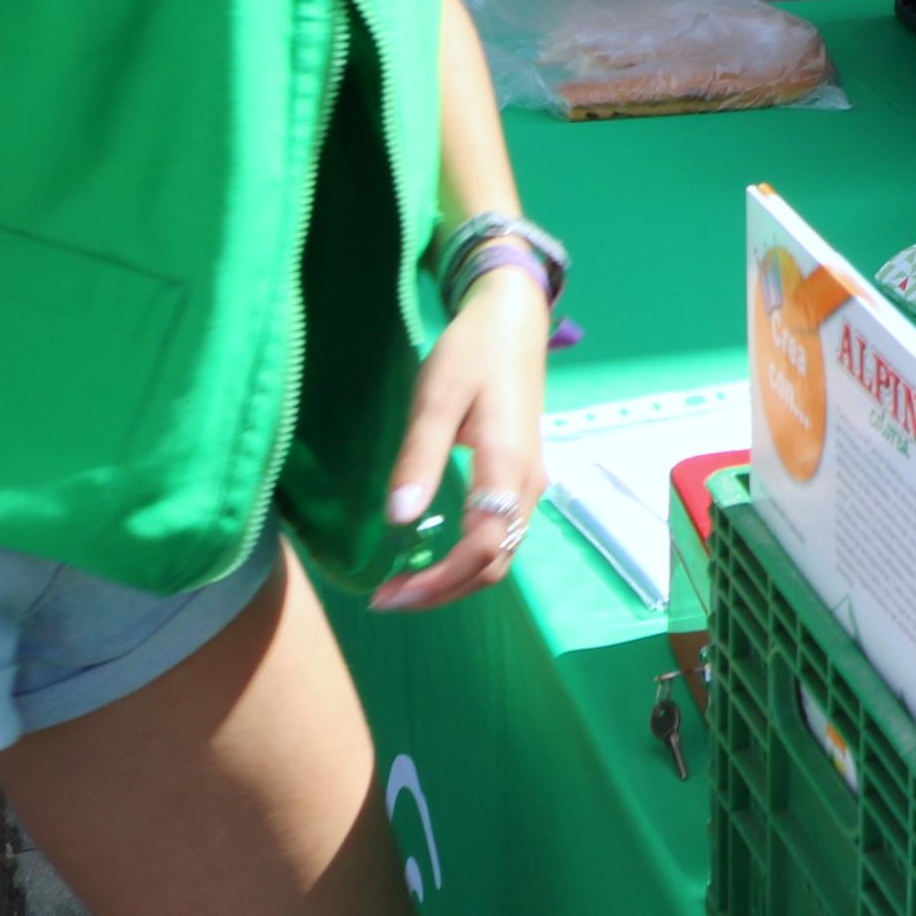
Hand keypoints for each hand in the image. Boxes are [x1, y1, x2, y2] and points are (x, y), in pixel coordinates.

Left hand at [369, 264, 549, 611]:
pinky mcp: (522, 475)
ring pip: (500, 553)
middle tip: (385, 597)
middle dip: (441, 592)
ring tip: (403, 582)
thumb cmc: (471, 353)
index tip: (387, 592)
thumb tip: (399, 520)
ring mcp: (530, 481)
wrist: (513, 318)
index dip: (437, 582)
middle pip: (494, 562)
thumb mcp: (436, 398)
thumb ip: (420, 458)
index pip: (482, 548)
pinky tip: (433, 553)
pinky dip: (466, 559)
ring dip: (454, 580)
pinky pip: (500, 534)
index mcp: (507, 465)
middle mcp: (527, 484)